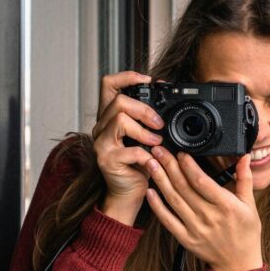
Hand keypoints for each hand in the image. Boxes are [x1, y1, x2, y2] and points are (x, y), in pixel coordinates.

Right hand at [90, 71, 165, 223]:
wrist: (128, 194)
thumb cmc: (138, 165)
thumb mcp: (146, 138)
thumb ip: (150, 121)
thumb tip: (169, 102)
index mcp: (110, 117)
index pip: (108, 84)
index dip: (127, 76)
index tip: (148, 79)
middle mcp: (101, 128)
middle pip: (118, 102)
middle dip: (144, 110)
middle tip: (159, 124)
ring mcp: (101, 144)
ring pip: (120, 120)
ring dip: (144, 131)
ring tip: (157, 143)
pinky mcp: (107, 160)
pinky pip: (128, 150)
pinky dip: (145, 155)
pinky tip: (152, 161)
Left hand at [143, 148, 262, 270]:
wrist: (238, 263)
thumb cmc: (246, 233)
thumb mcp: (250, 205)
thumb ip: (244, 179)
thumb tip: (244, 157)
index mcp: (226, 206)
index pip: (202, 181)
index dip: (189, 165)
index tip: (181, 152)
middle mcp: (209, 216)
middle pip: (184, 187)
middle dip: (170, 166)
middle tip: (159, 150)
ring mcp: (196, 229)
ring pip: (174, 200)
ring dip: (160, 180)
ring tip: (151, 164)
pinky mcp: (186, 239)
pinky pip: (168, 220)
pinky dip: (157, 206)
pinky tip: (150, 192)